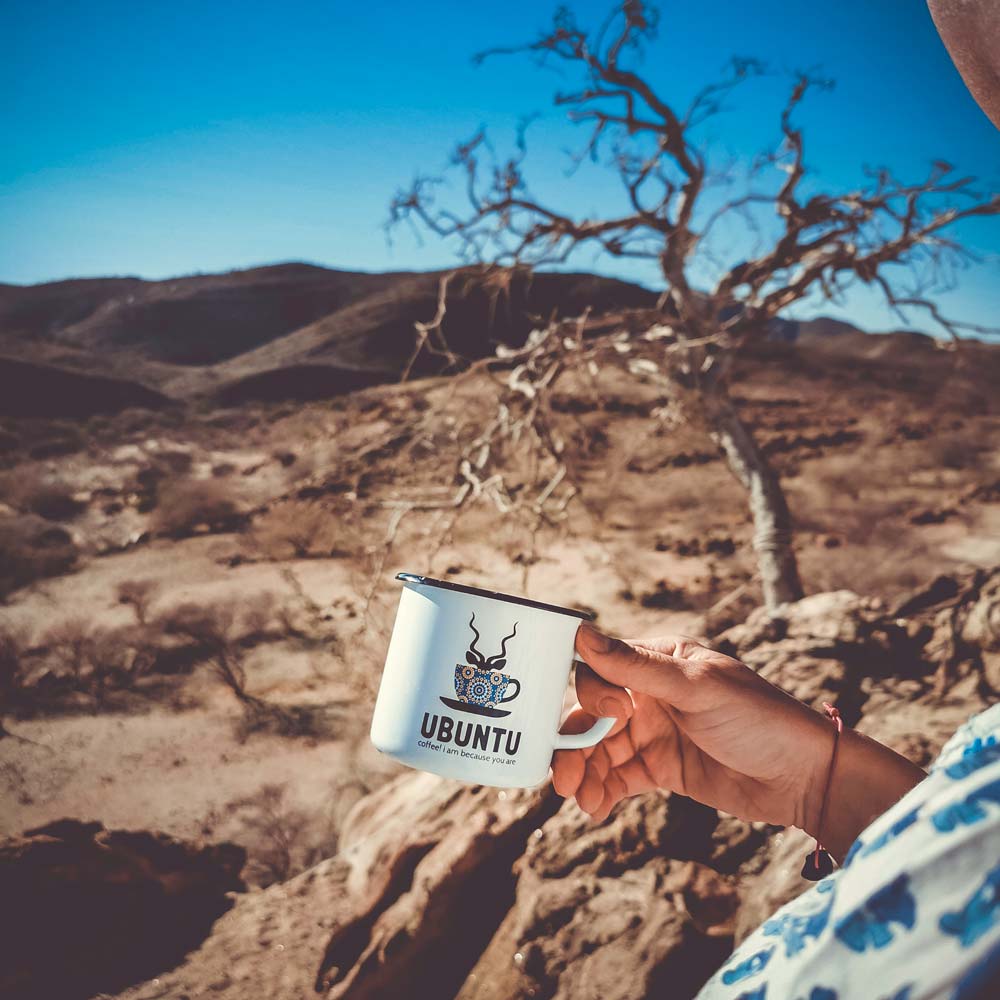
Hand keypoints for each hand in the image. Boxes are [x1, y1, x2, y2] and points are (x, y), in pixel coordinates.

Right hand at [552, 624, 923, 859]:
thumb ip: (636, 667)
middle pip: (591, 715)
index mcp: (657, 662)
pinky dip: (602, 792)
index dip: (592, 696)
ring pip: (599, 750)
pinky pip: (617, 777)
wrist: (803, 778)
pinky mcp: (660, 768)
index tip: (615, 717)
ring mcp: (653, 732)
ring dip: (584, 773)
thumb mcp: (697, 688)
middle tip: (564, 778)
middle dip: (574, 745)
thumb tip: (581, 633)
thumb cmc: (759, 718)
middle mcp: (648, 694)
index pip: (600, 671)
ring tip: (582, 800)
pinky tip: (596, 809)